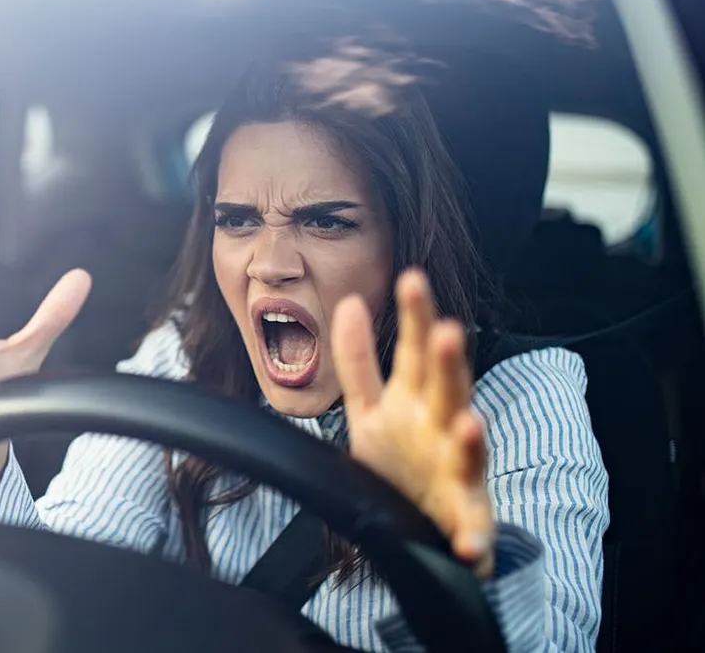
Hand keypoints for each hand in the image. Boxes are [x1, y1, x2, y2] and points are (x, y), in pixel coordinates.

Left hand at [330, 269, 495, 576]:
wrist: (419, 531)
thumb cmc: (401, 462)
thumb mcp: (371, 409)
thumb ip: (360, 359)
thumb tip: (348, 302)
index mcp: (416, 401)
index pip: (417, 352)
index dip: (415, 318)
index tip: (411, 278)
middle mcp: (441, 429)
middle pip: (448, 390)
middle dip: (449, 364)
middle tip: (448, 331)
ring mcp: (457, 473)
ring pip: (468, 452)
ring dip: (470, 439)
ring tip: (469, 423)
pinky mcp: (465, 520)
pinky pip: (474, 530)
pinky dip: (475, 538)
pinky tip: (472, 545)